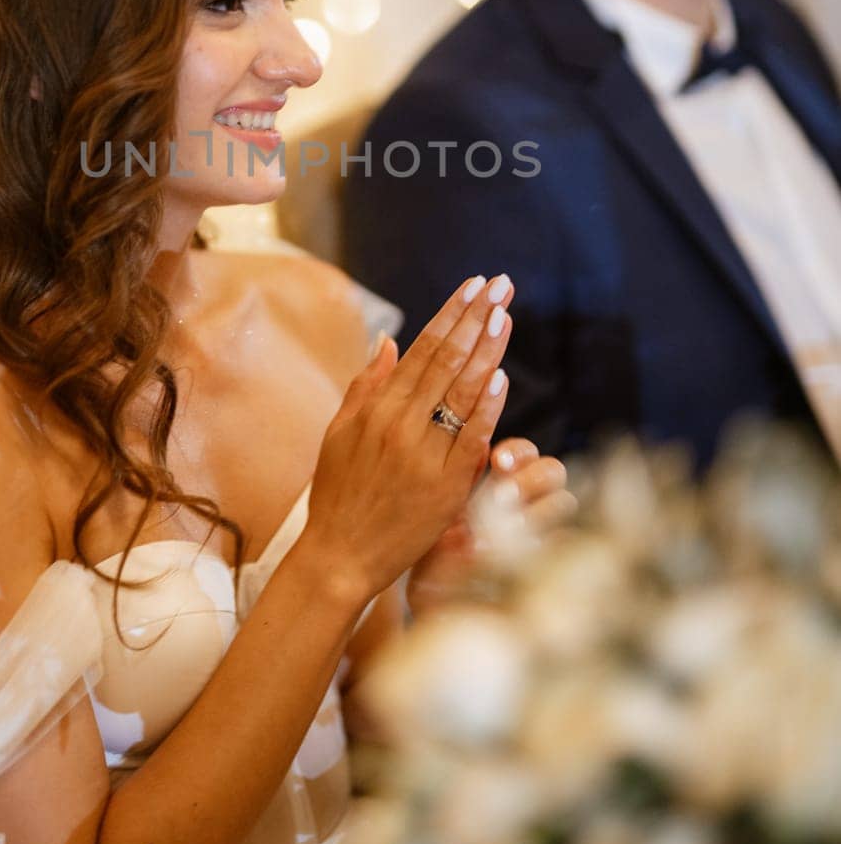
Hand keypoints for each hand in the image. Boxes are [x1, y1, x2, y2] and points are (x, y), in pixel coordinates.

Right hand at [297, 272, 514, 606]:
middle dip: (476, 318)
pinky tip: (500, 377)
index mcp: (376, 408)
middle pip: (446, 360)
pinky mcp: (443, 487)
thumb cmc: (338, 496)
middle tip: (501, 285)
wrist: (339, 558)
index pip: (422, 348)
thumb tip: (387, 341)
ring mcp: (422, 455)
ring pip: (460, 391)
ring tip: (505, 315)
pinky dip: (485, 406)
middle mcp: (399, 424)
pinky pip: (470, 439)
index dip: (452, 314)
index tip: (475, 286)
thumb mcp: (339, 433)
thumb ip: (365, 386)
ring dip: (486, 350)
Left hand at [406, 438, 575, 615]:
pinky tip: (525, 551)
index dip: (517, 452)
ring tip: (510, 528)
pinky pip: (564, 541)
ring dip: (541, 510)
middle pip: (553, 470)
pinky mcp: (546, 558)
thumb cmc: (434, 540)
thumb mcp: (441, 507)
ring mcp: (541, 527)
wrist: (432, 589)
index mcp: (502, 477)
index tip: (496, 461)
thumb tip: (478, 446)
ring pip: (564, 501)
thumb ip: (462, 477)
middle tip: (502, 496)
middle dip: (530, 478)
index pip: (524, 451)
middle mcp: (528, 498)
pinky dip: (549, 541)